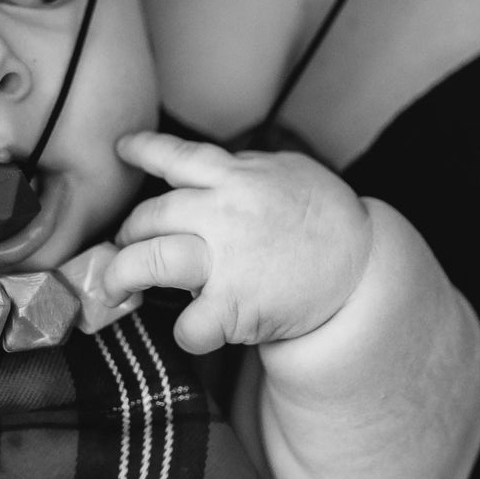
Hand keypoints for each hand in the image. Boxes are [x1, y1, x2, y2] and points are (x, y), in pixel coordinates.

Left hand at [106, 132, 371, 354]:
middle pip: (151, 214)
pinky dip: (184, 330)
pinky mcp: (237, 306)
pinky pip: (189, 323)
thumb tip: (208, 166)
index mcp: (236, 177)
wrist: (363, 264)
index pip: (178, 156)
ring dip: (125, 274)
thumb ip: (244, 167)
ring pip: (153, 261)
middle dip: (128, 232)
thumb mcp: (287, 171)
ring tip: (117, 286)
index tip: (121, 148)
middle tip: (123, 245)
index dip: (143, 150)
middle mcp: (225, 213)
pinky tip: (191, 328)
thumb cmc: (325, 215)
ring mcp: (228, 260)